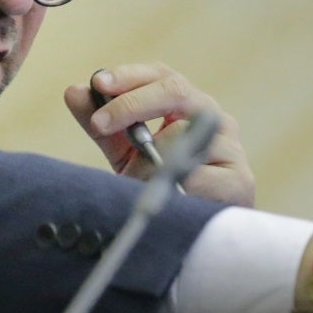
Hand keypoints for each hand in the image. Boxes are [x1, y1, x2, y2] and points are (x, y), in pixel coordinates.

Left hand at [64, 62, 255, 205]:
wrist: (196, 237)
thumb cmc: (163, 188)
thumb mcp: (126, 154)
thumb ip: (103, 125)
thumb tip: (73, 91)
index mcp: (188, 107)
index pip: (161, 76)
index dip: (129, 75)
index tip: (97, 83)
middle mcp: (214, 118)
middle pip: (175, 91)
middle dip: (132, 103)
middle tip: (101, 122)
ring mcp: (230, 148)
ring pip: (181, 136)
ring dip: (148, 160)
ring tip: (137, 182)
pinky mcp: (239, 181)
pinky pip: (196, 176)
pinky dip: (173, 186)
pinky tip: (168, 196)